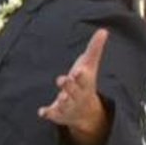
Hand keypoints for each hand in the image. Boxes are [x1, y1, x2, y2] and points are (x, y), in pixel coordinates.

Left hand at [39, 30, 110, 144]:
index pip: (84, 78)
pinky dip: (48, 113)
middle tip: (62, 80)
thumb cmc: (85, 82)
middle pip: (74, 91)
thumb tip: (103, 30)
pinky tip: (41, 112)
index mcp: (84, 83)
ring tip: (60, 98)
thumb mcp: (89, 65)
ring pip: (66, 104)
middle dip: (69, 86)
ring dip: (62, 100)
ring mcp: (68, 105)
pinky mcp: (59, 113)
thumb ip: (94, 49)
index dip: (80, 75)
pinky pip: (53, 114)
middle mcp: (77, 94)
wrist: (87, 112)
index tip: (78, 71)